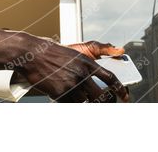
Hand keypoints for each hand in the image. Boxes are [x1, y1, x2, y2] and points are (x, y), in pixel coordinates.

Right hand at [12, 36, 128, 102]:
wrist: (32, 54)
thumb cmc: (51, 52)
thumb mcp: (74, 53)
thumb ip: (89, 62)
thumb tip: (106, 67)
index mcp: (87, 62)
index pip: (110, 78)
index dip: (120, 89)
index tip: (125, 96)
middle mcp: (81, 74)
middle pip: (102, 96)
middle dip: (107, 103)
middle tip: (107, 104)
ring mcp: (71, 84)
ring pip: (86, 101)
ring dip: (84, 100)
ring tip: (77, 94)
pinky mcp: (61, 93)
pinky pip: (72, 103)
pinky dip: (71, 101)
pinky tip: (65, 94)